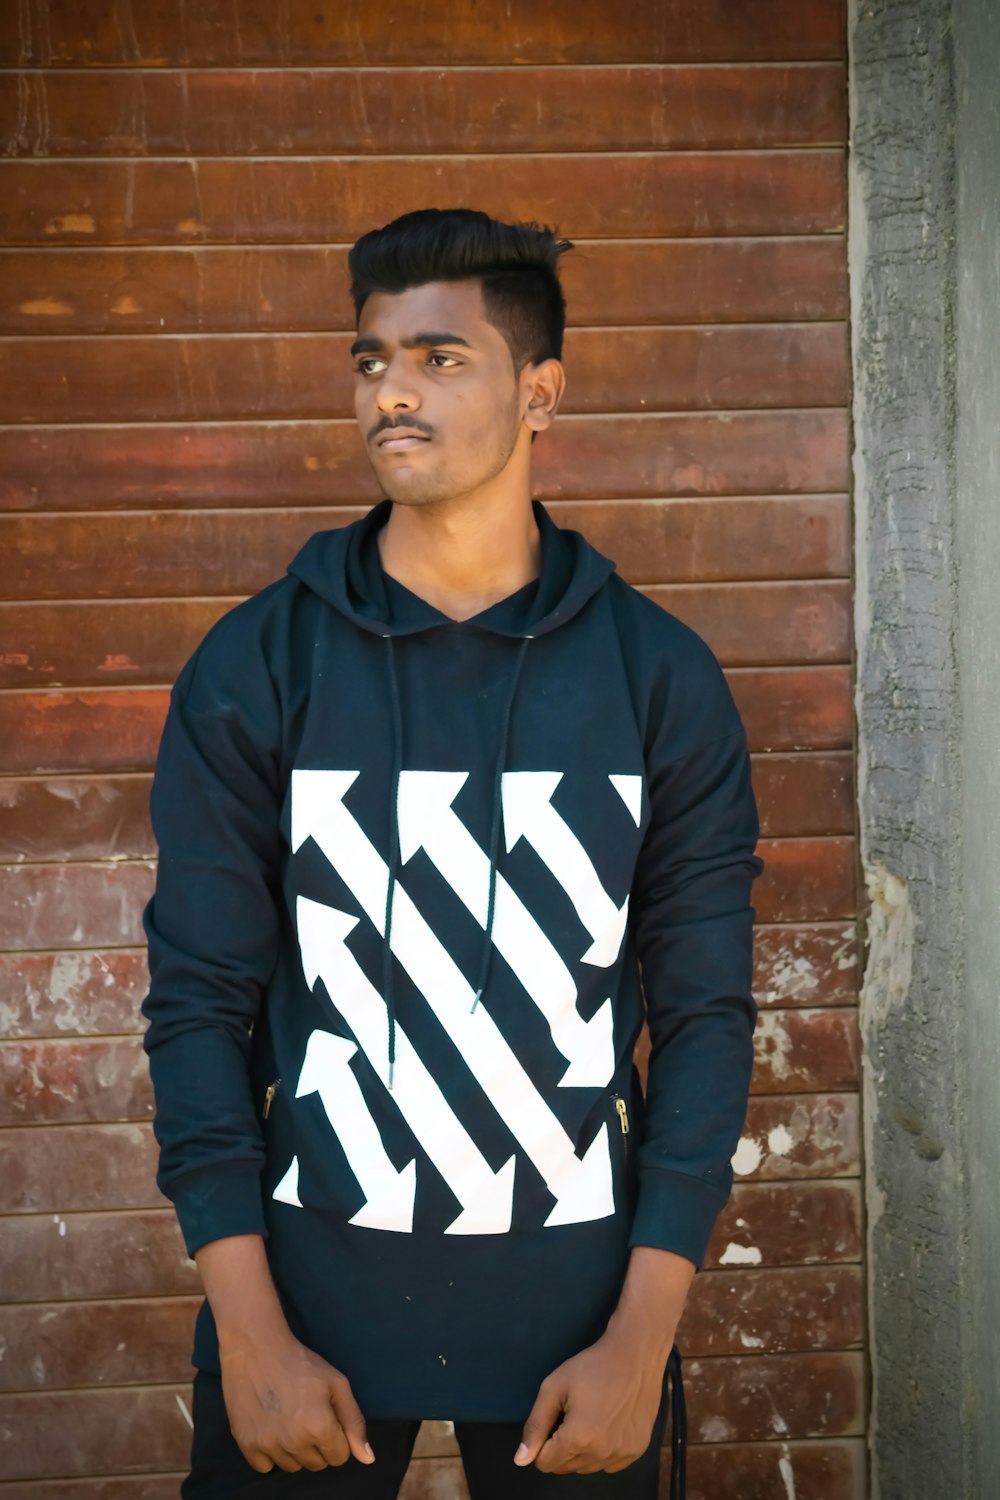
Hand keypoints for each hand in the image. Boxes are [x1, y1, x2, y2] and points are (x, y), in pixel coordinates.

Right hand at [219, 1326, 374, 1472]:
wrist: (257, 1348)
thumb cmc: (301, 1363)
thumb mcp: (337, 1384)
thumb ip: (354, 1422)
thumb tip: (367, 1459)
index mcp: (320, 1426)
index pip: (339, 1456)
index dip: (336, 1435)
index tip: (325, 1415)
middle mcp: (294, 1441)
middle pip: (317, 1464)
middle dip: (317, 1444)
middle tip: (306, 1414)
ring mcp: (268, 1445)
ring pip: (293, 1467)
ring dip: (294, 1450)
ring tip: (288, 1419)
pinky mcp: (246, 1445)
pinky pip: (266, 1467)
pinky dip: (270, 1453)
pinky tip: (271, 1427)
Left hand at [514, 1326, 667, 1474]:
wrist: (635, 1354)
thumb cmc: (591, 1367)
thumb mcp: (553, 1388)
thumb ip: (535, 1426)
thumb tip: (520, 1460)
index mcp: (578, 1438)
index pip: (545, 1463)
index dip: (543, 1441)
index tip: (555, 1417)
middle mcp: (601, 1453)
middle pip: (565, 1467)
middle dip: (561, 1445)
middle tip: (573, 1413)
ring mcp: (621, 1454)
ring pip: (586, 1467)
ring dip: (582, 1449)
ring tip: (591, 1415)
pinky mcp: (636, 1450)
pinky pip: (607, 1464)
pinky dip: (602, 1449)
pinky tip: (608, 1422)